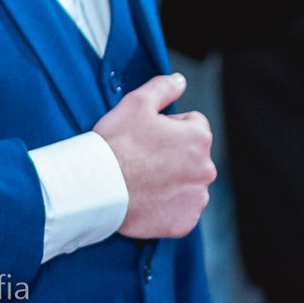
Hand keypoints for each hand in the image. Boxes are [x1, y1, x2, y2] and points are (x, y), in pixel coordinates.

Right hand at [93, 73, 214, 237]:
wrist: (98, 187)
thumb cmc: (116, 143)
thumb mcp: (136, 103)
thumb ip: (164, 87)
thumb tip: (180, 80)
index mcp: (199, 138)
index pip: (193, 124)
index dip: (168, 126)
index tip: (147, 135)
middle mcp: (206, 170)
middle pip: (192, 155)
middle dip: (173, 154)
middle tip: (142, 157)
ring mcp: (196, 199)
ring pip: (188, 183)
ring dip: (172, 180)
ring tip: (142, 179)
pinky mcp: (185, 222)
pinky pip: (181, 209)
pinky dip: (168, 205)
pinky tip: (146, 198)